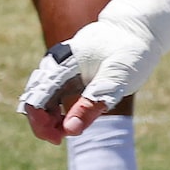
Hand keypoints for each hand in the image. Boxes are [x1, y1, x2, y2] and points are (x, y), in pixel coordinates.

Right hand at [18, 15, 161, 141]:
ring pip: (40, 98)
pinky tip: (70, 121)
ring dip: (47, 119)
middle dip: (42, 124)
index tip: (59, 139)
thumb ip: (91, 104)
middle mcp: (54, 64)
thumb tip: (70, 130)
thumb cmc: (129, 52)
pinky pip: (51, 96)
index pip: (36, 98)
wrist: (136, 30)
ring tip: (68, 131)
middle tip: (62, 139)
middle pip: (33, 99)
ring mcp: (58, 68)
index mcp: (62, 63)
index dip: (40, 123)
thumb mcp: (115, 80)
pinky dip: (55, 112)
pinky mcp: (65, 74)